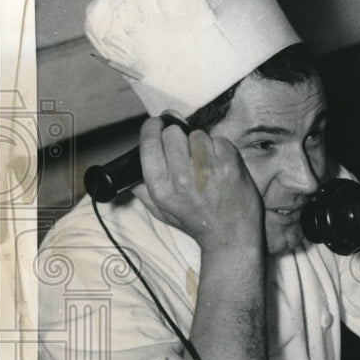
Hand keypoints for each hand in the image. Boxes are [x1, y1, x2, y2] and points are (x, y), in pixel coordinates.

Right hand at [138, 113, 262, 253]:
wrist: (231, 235)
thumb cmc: (196, 222)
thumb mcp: (162, 211)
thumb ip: (142, 190)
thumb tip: (128, 171)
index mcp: (161, 188)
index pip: (149, 141)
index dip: (153, 127)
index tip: (158, 124)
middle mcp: (182, 178)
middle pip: (172, 132)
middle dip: (177, 136)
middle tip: (184, 149)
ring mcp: (207, 170)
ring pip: (197, 134)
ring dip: (200, 144)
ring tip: (205, 163)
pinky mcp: (229, 164)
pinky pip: (219, 140)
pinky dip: (220, 149)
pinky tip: (220, 166)